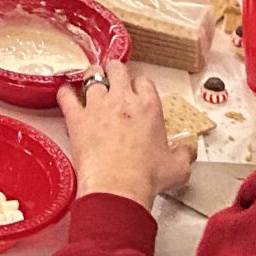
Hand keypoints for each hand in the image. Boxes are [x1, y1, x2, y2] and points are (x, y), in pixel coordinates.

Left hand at [56, 61, 194, 204]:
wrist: (118, 186)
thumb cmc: (145, 177)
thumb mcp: (177, 168)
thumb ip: (185, 154)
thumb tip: (189, 150)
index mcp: (148, 107)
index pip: (145, 82)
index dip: (140, 84)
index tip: (138, 90)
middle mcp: (122, 101)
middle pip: (117, 69)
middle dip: (115, 70)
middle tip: (113, 75)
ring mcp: (98, 107)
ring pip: (92, 76)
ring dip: (92, 75)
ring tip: (91, 77)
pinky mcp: (77, 119)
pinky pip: (66, 96)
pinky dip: (65, 93)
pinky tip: (66, 93)